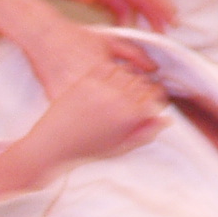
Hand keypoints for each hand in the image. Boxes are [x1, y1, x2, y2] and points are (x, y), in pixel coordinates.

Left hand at [36, 49, 167, 165]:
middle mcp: (119, 100)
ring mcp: (102, 89)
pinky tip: (110, 78)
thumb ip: (146, 132)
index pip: (156, 94)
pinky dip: (113, 69)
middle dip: (144, 85)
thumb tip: (166, 119)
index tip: (152, 96)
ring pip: (128, 71)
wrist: (51, 146)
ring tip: (125, 83)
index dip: (157, 94)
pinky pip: (108, 67)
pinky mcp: (86, 82)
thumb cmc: (86, 149)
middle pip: (144, 81)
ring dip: (130, 75)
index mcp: (130, 116)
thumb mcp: (121, 147)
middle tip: (139, 90)